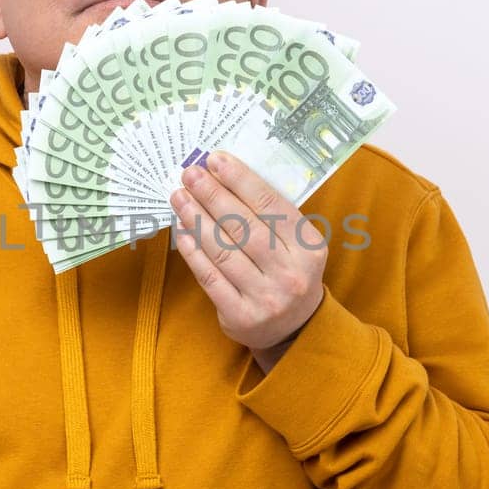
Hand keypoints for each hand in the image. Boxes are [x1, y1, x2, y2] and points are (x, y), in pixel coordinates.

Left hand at [168, 150, 326, 355]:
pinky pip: (210, 277)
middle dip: (212, 194)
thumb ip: (272, 216)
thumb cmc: (289, 273)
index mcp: (309, 247)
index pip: (271, 204)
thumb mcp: (298, 245)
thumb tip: (225, 177)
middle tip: (190, 173)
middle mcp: (290, 272)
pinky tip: (183, 232)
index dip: (240, 179)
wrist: (296, 329)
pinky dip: (193, 252)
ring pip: (223, 250)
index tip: (215, 160)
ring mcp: (266, 296)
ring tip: (179, 198)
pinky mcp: (241, 316)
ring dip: (196, 219)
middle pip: (243, 225)